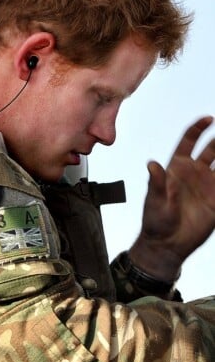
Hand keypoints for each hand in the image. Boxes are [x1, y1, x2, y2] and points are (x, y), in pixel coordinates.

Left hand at [129, 116, 214, 280]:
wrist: (166, 243)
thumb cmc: (155, 220)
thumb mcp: (154, 200)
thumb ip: (156, 182)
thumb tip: (152, 164)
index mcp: (177, 167)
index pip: (188, 142)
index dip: (197, 129)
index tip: (209, 118)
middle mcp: (194, 173)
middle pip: (212, 149)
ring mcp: (208, 186)